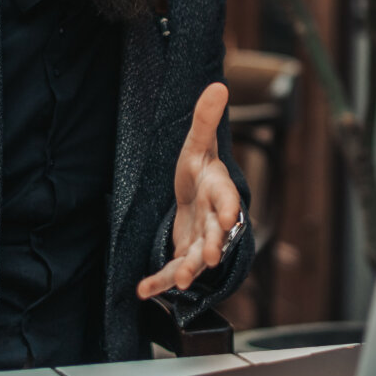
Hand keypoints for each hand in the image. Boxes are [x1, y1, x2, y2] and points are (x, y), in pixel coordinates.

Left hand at [136, 82, 240, 299]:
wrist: (196, 196)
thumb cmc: (199, 168)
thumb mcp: (198, 144)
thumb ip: (205, 120)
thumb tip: (219, 85)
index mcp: (219, 190)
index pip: (228, 198)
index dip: (230, 208)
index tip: (231, 217)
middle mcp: (214, 220)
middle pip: (217, 234)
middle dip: (214, 246)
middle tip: (211, 258)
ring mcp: (200, 241)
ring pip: (197, 258)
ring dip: (189, 270)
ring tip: (181, 281)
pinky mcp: (184, 255)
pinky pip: (173, 271)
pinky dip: (160, 283)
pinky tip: (143, 291)